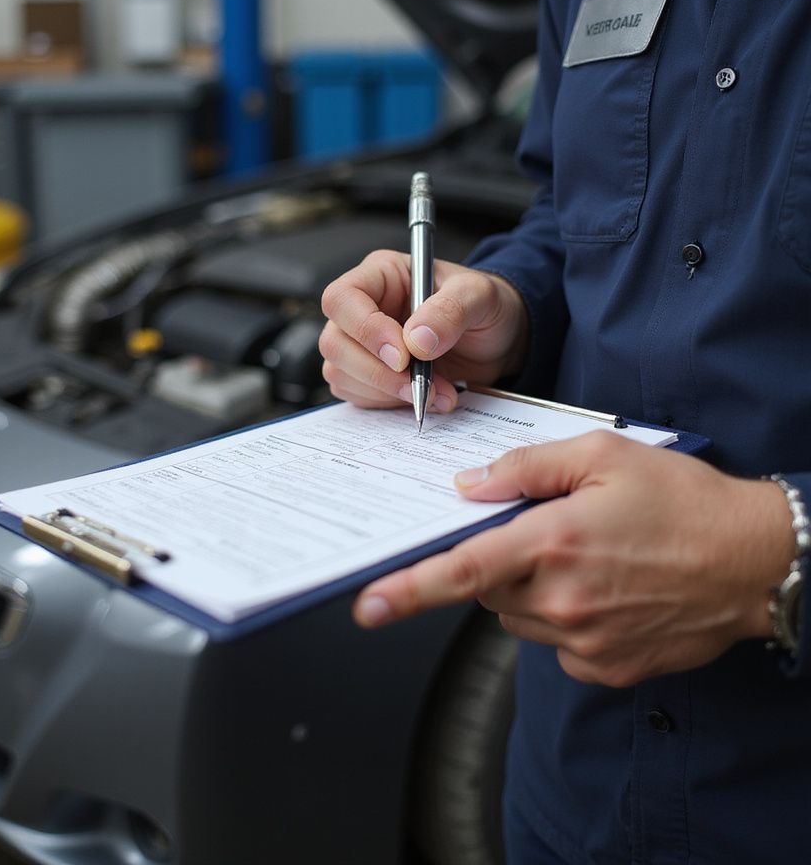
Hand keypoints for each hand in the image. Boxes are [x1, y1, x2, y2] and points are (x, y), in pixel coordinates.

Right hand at [319, 250, 529, 412]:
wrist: (497, 341)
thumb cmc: (486, 307)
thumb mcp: (481, 296)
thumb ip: (451, 310)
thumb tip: (417, 341)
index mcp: (381, 275)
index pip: (342, 298)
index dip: (365, 330)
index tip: (403, 356)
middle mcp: (363, 308)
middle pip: (334, 342)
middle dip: (377, 372)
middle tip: (420, 384)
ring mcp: (360, 344)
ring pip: (341, 373)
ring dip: (387, 392)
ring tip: (436, 392)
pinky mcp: (367, 374)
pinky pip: (356, 395)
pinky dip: (389, 403)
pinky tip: (424, 397)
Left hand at [352, 432, 795, 686]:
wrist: (754, 561)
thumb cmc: (682, 499)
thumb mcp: (603, 455)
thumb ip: (526, 467)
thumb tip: (469, 486)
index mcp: (554, 543)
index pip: (463, 571)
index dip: (408, 589)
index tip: (367, 605)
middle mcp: (563, 600)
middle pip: (487, 588)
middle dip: (499, 560)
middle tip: (545, 531)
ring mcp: (584, 641)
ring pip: (516, 617)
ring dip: (529, 588)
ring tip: (585, 558)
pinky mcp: (604, 668)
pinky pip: (553, 642)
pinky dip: (560, 617)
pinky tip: (602, 590)